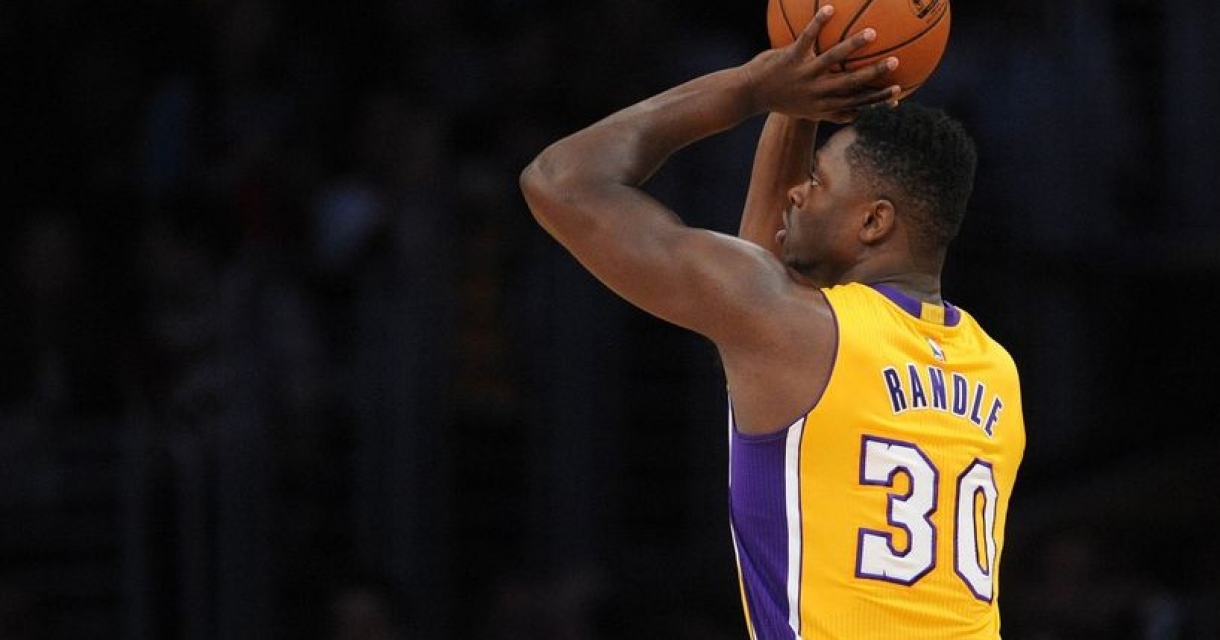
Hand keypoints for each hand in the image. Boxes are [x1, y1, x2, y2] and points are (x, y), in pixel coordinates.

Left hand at [744, 5, 900, 122]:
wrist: (748, 95)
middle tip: (894, 61)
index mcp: (824, 105)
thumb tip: (857, 115)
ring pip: (832, 60)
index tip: (900, 90)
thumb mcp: (808, 112)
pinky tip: (830, 9)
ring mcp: (804, 75)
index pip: (857, 103)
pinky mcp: (790, 60)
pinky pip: (806, 39)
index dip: (878, 98)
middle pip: (850, 83)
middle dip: (874, 73)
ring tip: (871, 33)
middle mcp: (816, 92)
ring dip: (853, 46)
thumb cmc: (782, 100)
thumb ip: (832, 113)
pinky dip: (817, 24)